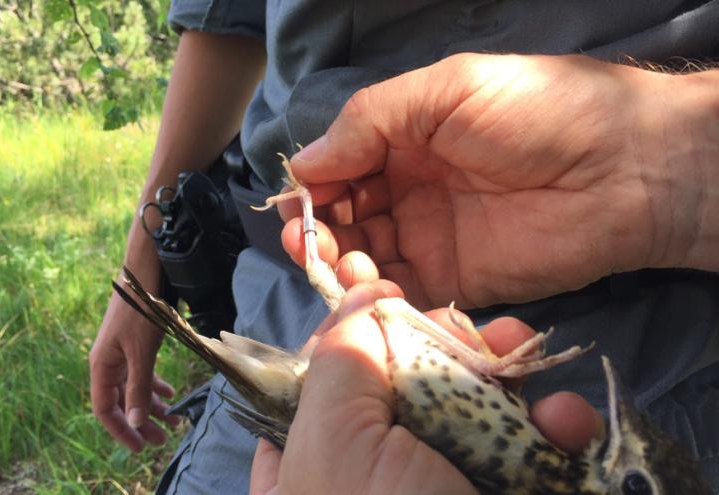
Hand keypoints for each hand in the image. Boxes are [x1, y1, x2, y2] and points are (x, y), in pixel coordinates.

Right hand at [89, 289, 180, 451]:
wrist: (144, 271)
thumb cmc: (141, 310)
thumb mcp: (142, 353)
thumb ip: (138, 388)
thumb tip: (135, 423)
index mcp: (101, 366)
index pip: (104, 409)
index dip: (121, 430)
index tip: (141, 447)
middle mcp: (107, 361)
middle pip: (121, 401)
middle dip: (141, 422)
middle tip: (163, 439)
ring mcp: (120, 352)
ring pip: (134, 387)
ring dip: (152, 404)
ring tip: (173, 420)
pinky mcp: (133, 342)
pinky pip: (141, 371)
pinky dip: (154, 384)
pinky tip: (170, 391)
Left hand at [250, 253, 602, 494]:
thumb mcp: (334, 441)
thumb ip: (341, 356)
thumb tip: (361, 292)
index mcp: (314, 445)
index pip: (340, 365)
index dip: (373, 325)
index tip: (401, 299)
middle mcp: (375, 461)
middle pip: (416, 376)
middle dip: (453, 345)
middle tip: (479, 334)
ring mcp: (441, 480)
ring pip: (478, 406)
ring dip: (511, 377)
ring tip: (528, 355)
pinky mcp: (499, 488)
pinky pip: (526, 448)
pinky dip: (552, 431)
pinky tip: (565, 422)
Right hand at [280, 54, 717, 308]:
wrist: (624, 171)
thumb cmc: (536, 113)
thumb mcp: (446, 90)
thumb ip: (370, 121)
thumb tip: (306, 163)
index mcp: (406, 137)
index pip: (340, 165)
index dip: (315, 186)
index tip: (297, 204)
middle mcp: (411, 187)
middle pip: (346, 216)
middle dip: (320, 230)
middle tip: (307, 241)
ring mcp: (431, 237)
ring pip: (365, 257)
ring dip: (340, 264)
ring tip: (338, 265)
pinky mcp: (455, 282)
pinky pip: (401, 293)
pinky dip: (375, 296)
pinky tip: (365, 291)